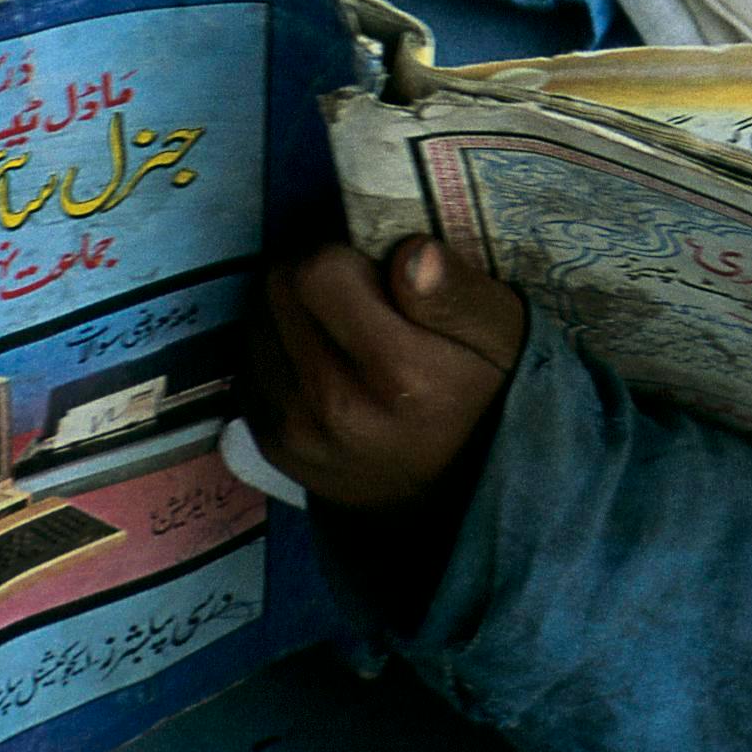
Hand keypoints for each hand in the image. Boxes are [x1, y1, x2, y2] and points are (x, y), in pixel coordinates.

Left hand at [248, 238, 529, 508]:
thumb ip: (457, 294)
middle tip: (358, 303)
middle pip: (278, 288)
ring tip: (341, 339)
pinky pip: (249, 364)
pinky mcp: (271, 447)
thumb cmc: (484, 399)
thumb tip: (410, 253)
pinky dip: (279, 355)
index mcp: (401, 374)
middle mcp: (336, 405)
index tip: (378, 279)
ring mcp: (295, 432)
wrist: (452, 499)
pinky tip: (321, 370)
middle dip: (314, 280)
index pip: (319, 271)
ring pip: (256, 321)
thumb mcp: (503, 339)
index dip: (349, 260)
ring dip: (292, 316)